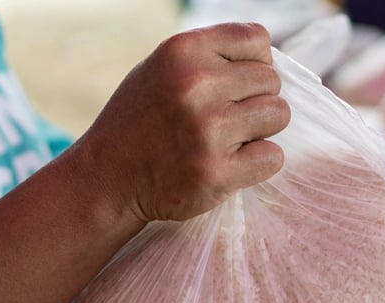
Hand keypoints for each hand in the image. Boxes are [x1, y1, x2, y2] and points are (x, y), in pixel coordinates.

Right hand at [76, 22, 289, 225]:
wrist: (106, 179)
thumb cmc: (139, 122)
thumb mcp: (162, 68)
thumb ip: (210, 58)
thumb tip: (269, 61)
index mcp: (183, 51)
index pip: (257, 40)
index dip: (253, 64)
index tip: (233, 87)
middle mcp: (196, 85)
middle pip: (271, 81)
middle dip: (253, 101)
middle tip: (223, 122)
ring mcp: (208, 130)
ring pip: (278, 116)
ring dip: (259, 132)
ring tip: (226, 141)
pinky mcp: (216, 171)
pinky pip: (272, 157)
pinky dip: (257, 164)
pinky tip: (228, 165)